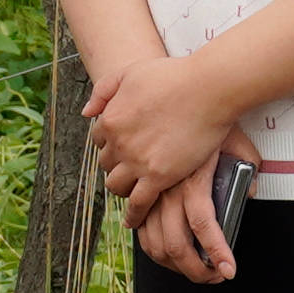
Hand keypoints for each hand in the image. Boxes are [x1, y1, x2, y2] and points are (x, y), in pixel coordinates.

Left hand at [83, 46, 247, 220]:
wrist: (207, 88)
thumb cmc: (174, 77)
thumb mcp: (130, 72)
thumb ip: (104, 90)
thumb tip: (86, 112)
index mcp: (109, 119)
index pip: (99, 140)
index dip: (112, 143)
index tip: (123, 146)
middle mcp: (119, 142)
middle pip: (106, 163)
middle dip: (116, 165)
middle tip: (130, 168)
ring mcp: (137, 161)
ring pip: (116, 186)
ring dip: (122, 188)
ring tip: (132, 190)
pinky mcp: (159, 176)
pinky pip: (139, 203)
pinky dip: (134, 214)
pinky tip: (135, 220)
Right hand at [126, 126, 263, 281]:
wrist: (177, 94)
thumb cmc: (207, 117)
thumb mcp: (238, 142)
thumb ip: (248, 167)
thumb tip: (251, 191)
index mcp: (193, 181)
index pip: (206, 228)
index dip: (217, 254)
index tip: (228, 271)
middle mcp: (167, 190)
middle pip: (175, 246)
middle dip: (195, 271)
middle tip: (212, 277)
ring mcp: (150, 192)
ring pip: (152, 242)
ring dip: (172, 264)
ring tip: (192, 269)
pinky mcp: (140, 190)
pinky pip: (140, 228)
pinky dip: (151, 244)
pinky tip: (166, 250)